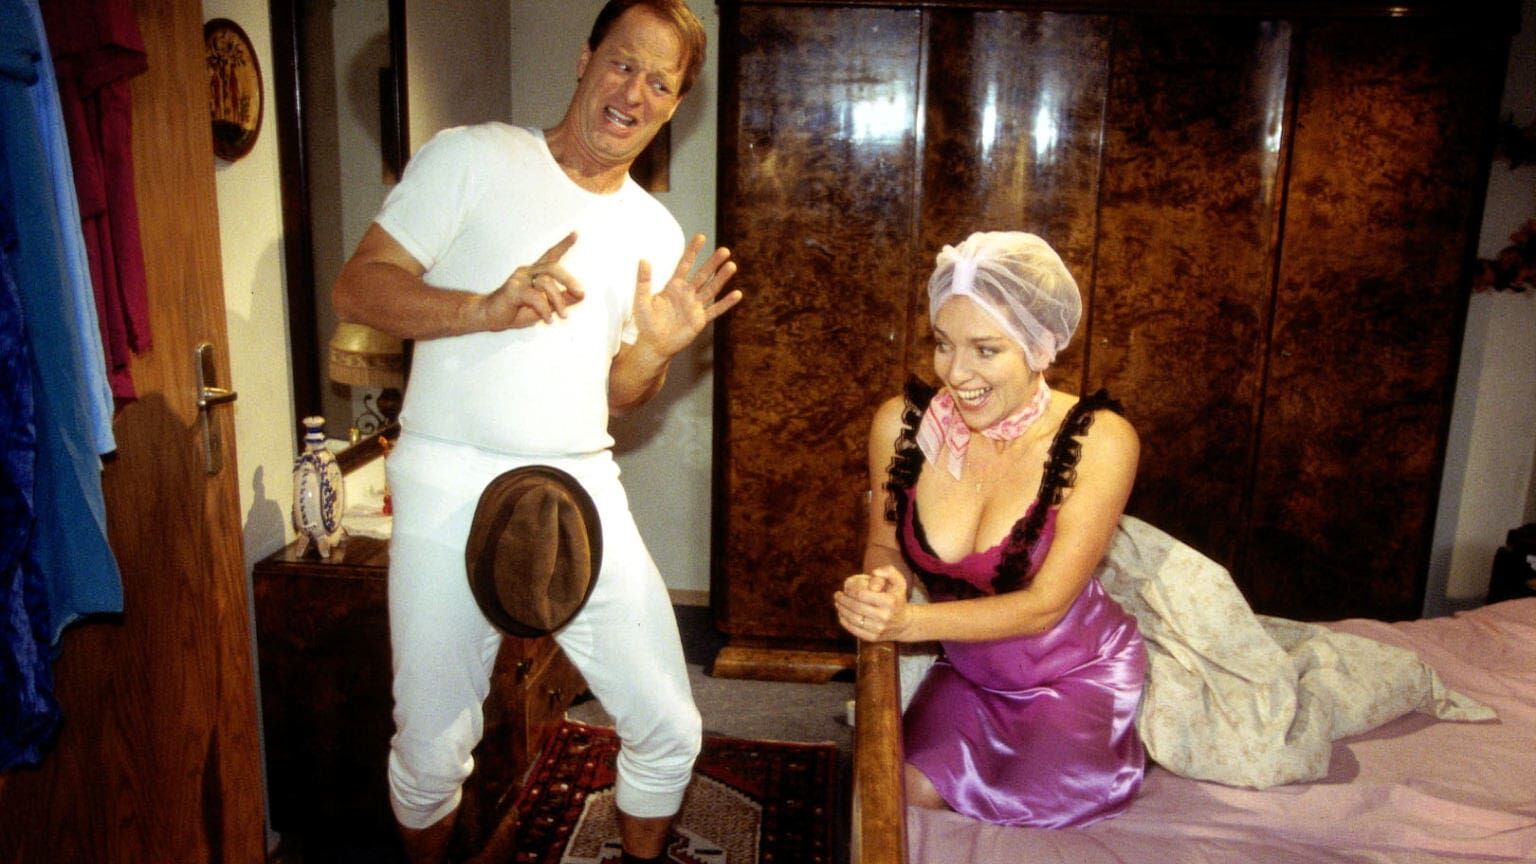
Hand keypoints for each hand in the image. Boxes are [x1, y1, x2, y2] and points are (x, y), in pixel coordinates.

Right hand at [479, 232, 585, 329]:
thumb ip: (563, 300)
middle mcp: (527, 272)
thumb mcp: (545, 306)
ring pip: (546, 283)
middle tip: (581, 293)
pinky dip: (544, 309)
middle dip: (569, 280)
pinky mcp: (512, 290)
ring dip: (558, 301)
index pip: (551, 255)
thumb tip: (582, 294)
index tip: (576, 233)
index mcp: (535, 273)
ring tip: (562, 316)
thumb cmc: (516, 310)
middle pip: (552, 267)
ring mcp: (519, 279)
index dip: (564, 244)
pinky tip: (548, 320)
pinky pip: (534, 297)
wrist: (489, 316)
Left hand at [631, 234, 740, 359]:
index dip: (693, 251)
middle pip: (702, 274)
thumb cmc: (646, 323)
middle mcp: (687, 293)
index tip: (701, 236)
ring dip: (721, 278)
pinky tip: (737, 294)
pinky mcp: (700, 319)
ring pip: (711, 289)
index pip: (685, 264)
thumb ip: (643, 281)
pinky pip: (715, 309)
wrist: (655, 345)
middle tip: (724, 250)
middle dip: (713, 262)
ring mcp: (695, 306)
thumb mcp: (641, 301)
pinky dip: (726, 303)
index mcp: (673, 286)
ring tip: (732, 266)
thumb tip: (643, 260)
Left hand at [834, 566, 909, 640]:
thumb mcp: (899, 582)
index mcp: (889, 601)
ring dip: (841, 610)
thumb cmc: (897, 598)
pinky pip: (854, 630)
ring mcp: (878, 629)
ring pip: (853, 619)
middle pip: (855, 607)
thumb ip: (889, 571)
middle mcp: (884, 617)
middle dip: (843, 600)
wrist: (904, 624)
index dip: (850, 590)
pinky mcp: (873, 638)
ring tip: (837, 603)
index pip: (862, 594)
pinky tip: (841, 614)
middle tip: (837, 595)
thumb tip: (874, 572)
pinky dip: (844, 621)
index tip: (845, 587)